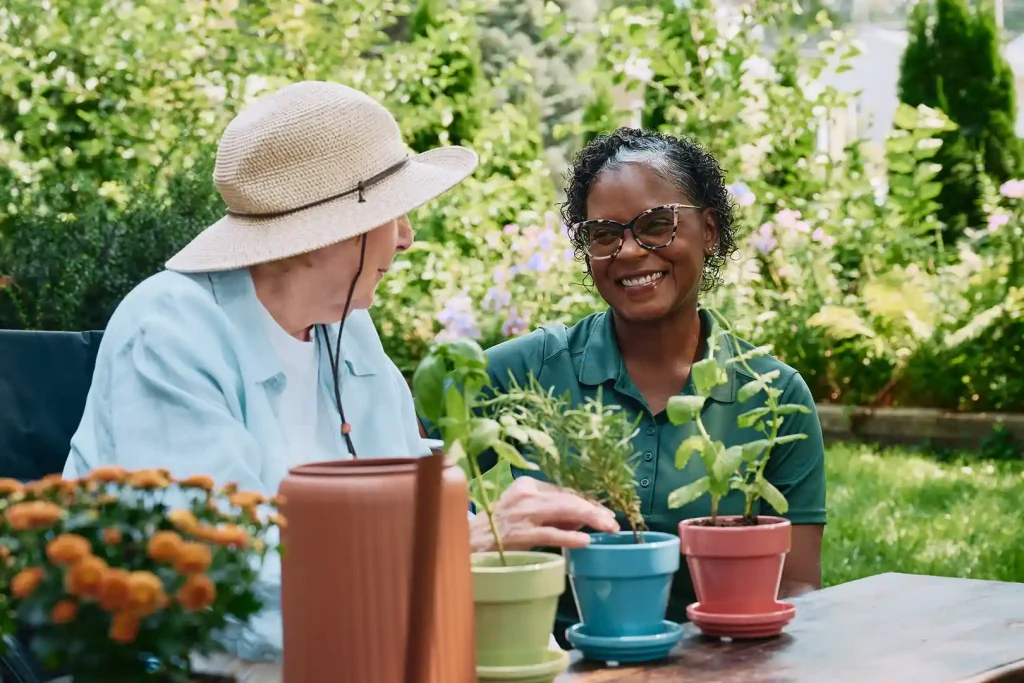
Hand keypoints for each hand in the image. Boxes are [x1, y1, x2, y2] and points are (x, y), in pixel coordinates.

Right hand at [469, 477, 619, 553]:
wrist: (467, 542)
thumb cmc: (497, 528)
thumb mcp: (523, 512)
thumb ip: (550, 513)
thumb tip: (582, 519)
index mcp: (528, 485)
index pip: (564, 492)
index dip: (587, 502)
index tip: (604, 513)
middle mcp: (526, 495)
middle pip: (568, 499)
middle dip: (594, 510)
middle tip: (613, 522)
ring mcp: (522, 514)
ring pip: (563, 512)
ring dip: (590, 519)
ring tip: (608, 528)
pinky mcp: (520, 534)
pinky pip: (550, 534)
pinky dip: (569, 536)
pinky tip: (584, 540)